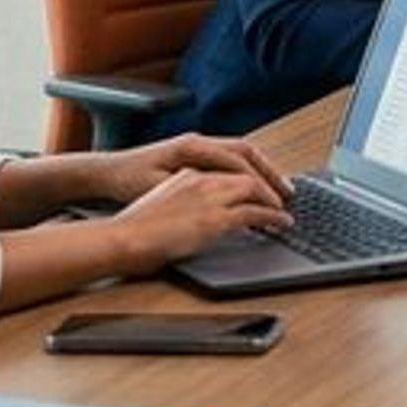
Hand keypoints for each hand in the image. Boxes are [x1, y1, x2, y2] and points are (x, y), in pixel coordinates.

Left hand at [105, 131, 286, 202]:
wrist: (105, 171)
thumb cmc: (127, 180)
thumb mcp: (157, 189)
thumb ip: (191, 191)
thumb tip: (223, 198)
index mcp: (191, 146)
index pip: (238, 162)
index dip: (261, 184)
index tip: (276, 203)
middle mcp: (197, 140)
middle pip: (246, 150)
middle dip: (270, 172)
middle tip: (288, 194)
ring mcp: (195, 144)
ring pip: (240, 152)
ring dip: (261, 170)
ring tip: (278, 190)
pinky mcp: (192, 153)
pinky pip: (229, 158)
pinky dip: (247, 171)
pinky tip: (252, 186)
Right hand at [109, 164, 295, 270]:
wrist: (122, 238)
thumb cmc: (133, 230)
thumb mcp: (161, 205)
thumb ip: (182, 204)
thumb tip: (194, 218)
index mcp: (186, 173)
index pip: (226, 167)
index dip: (247, 177)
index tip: (258, 185)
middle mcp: (200, 178)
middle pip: (245, 172)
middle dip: (267, 182)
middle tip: (282, 195)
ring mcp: (209, 197)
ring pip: (254, 189)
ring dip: (273, 199)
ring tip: (284, 210)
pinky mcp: (215, 218)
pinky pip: (255, 212)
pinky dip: (273, 216)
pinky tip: (282, 222)